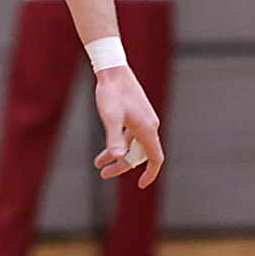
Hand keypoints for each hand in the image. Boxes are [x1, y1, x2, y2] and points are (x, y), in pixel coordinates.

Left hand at [94, 66, 162, 182]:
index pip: (156, 158)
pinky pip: (129, 136)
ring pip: (132, 145)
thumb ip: (114, 139)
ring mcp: (142, 120)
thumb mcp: (110, 118)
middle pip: (139, 154)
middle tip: (104, 174)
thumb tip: (118, 157)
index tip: (141, 185)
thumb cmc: (111, 93)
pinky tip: (103, 149)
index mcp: (147, 129)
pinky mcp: (135, 115)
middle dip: (122, 166)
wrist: (112, 70)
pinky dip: (117, 144)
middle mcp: (149, 125)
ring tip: (98, 164)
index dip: (150, 173)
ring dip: (116, 156)